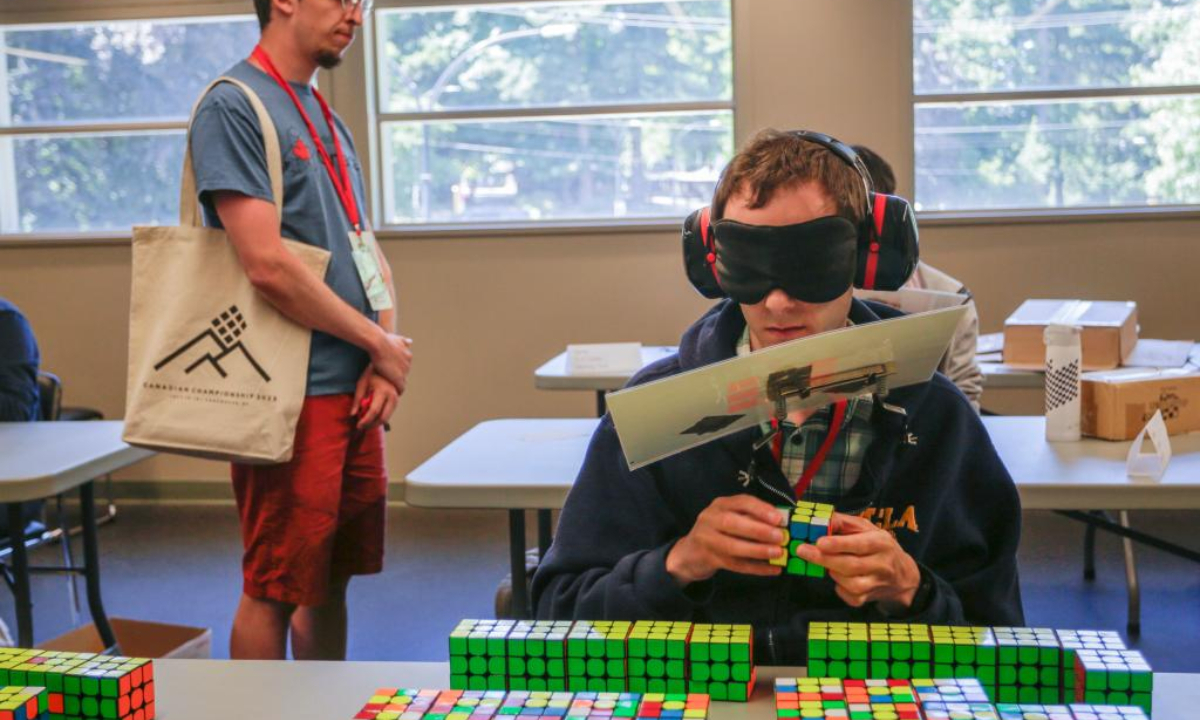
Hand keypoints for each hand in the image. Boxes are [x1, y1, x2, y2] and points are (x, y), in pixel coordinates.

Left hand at [352, 365, 398, 430]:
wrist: (387, 367)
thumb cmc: (372, 375)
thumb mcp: (361, 384)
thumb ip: (357, 400)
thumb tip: (352, 414)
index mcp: (383, 391)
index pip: (374, 410)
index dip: (366, 420)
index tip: (358, 425)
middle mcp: (392, 397)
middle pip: (383, 418)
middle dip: (371, 425)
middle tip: (361, 426)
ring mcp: (396, 400)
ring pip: (386, 418)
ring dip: (375, 423)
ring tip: (365, 422)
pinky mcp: (396, 402)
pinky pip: (388, 415)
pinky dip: (379, 418)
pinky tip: (371, 417)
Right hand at [369, 332, 412, 395]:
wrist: (379, 343)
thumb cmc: (383, 339)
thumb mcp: (396, 338)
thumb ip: (403, 341)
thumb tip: (410, 341)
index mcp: (408, 356)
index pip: (404, 367)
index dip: (397, 370)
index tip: (390, 372)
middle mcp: (408, 364)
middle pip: (404, 374)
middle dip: (397, 377)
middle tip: (389, 381)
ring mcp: (404, 372)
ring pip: (403, 382)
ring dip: (397, 385)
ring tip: (390, 389)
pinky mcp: (398, 379)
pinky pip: (400, 388)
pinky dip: (397, 390)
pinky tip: (391, 392)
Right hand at [665, 495, 785, 585]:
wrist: (690, 553)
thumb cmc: (719, 531)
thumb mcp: (730, 517)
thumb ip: (751, 518)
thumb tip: (782, 523)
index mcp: (720, 505)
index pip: (741, 502)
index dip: (760, 509)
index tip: (778, 518)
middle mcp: (710, 519)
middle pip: (732, 523)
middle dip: (758, 530)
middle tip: (780, 537)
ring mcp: (707, 540)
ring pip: (732, 546)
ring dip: (757, 550)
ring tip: (778, 553)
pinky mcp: (709, 559)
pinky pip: (735, 565)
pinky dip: (756, 568)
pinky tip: (773, 570)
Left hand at [795, 513, 920, 613]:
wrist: (902, 575)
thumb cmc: (878, 546)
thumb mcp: (865, 528)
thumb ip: (842, 522)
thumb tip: (821, 520)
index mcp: (881, 543)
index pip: (860, 544)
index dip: (839, 544)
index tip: (819, 542)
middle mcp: (882, 564)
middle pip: (851, 565)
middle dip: (824, 558)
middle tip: (803, 551)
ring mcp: (876, 584)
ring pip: (850, 583)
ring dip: (833, 572)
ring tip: (827, 563)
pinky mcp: (868, 599)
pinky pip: (849, 597)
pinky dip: (839, 588)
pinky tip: (838, 577)